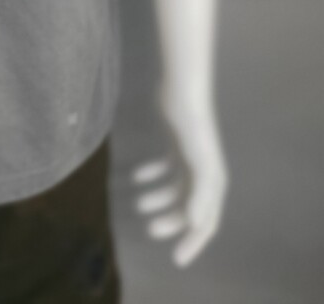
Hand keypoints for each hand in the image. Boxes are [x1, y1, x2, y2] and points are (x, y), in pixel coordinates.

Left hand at [130, 90, 228, 266]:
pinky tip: (136, 177)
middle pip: (189, 208)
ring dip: (159, 199)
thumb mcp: (197, 160)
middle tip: (149, 228)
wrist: (183, 88)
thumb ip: (199, 192)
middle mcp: (204, 172)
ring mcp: (190, 157)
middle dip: (171, 221)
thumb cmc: (191, 124)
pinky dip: (152, 174)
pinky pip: (166, 167)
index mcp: (212, 182)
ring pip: (175, 189)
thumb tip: (195, 224)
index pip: (206, 222)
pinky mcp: (176, 142)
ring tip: (138, 204)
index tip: (176, 259)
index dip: (193, 243)